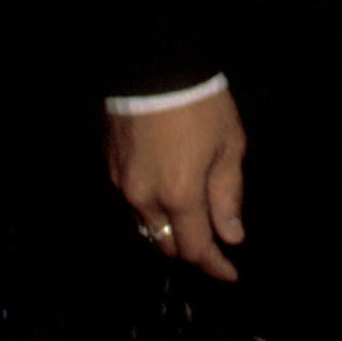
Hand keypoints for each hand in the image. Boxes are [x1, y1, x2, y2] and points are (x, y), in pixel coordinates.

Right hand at [107, 90, 246, 281]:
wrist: (156, 67)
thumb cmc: (201, 104)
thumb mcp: (229, 146)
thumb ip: (228, 195)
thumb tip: (231, 235)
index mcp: (180, 195)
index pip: (195, 248)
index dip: (214, 265)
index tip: (230, 273)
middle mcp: (145, 198)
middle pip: (166, 243)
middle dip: (191, 248)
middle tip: (214, 243)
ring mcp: (123, 184)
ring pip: (147, 224)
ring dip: (170, 227)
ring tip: (192, 216)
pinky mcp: (111, 168)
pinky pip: (133, 201)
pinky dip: (152, 205)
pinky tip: (168, 190)